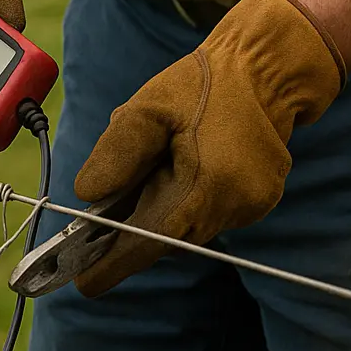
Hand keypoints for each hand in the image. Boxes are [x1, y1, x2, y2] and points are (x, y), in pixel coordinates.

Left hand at [71, 0, 345, 297]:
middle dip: (128, 240)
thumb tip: (87, 195)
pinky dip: (179, 206)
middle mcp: (236, 205)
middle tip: (88, 239)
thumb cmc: (201, 84)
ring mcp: (252, 206)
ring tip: (128, 195)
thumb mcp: (147, 108)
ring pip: (187, 230)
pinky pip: (206, 215)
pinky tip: (168, 178)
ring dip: (154, 218)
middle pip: (169, 239)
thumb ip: (118, 152)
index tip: (84, 283)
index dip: (116, 263)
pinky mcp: (258, 201)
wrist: (266, 67)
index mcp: (208, 183)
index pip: (153, 239)